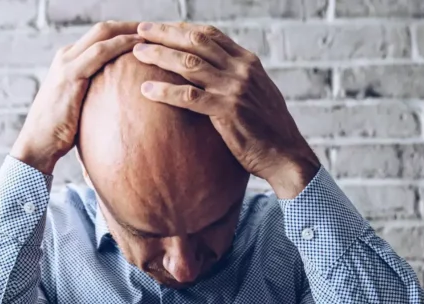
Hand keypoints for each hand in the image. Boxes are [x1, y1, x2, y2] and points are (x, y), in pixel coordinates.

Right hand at [11, 21, 141, 174]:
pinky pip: (99, 53)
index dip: (125, 31)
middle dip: (131, 25)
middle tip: (158, 29)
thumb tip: (121, 103)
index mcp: (70, 60)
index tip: (150, 36)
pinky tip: (139, 47)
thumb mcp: (81, 106)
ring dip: (130, 31)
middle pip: (104, 28)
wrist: (38, 143)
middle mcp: (67, 55)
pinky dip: (120, 46)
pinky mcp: (70, 75)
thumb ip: (96, 96)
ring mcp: (67, 63)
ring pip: (103, 34)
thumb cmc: (61, 131)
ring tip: (155, 33)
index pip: (101, 36)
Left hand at [133, 22, 320, 198]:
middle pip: (196, 41)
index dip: (183, 28)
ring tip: (137, 53)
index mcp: (249, 62)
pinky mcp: (227, 111)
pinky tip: (146, 89)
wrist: (287, 155)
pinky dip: (165, 90)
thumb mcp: (258, 94)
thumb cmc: (269, 130)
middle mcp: (242, 69)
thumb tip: (215, 74)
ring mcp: (234, 89)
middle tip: (141, 30)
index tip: (162, 28)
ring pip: (189, 63)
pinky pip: (188, 96)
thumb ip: (238, 79)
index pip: (211, 35)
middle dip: (166, 33)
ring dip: (160, 55)